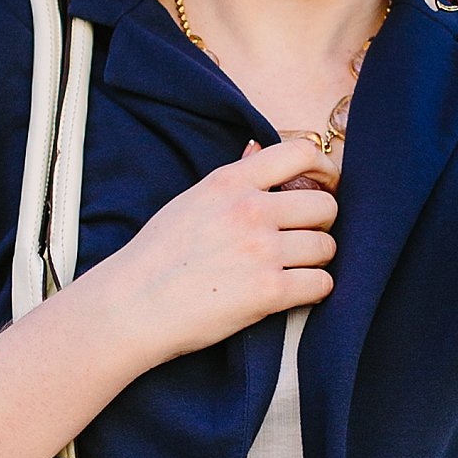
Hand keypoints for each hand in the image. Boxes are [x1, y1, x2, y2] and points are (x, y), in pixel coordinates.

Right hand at [73, 138, 338, 365]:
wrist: (130, 307)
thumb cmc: (155, 258)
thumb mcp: (189, 201)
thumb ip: (231, 180)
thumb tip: (256, 149)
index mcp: (229, 182)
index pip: (302, 153)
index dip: (325, 171)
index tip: (323, 187)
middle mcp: (249, 210)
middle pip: (325, 206)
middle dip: (320, 225)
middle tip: (300, 241)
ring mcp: (261, 250)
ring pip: (326, 247)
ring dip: (315, 261)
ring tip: (289, 270)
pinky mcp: (268, 291)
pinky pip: (321, 284)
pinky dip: (312, 290)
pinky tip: (288, 293)